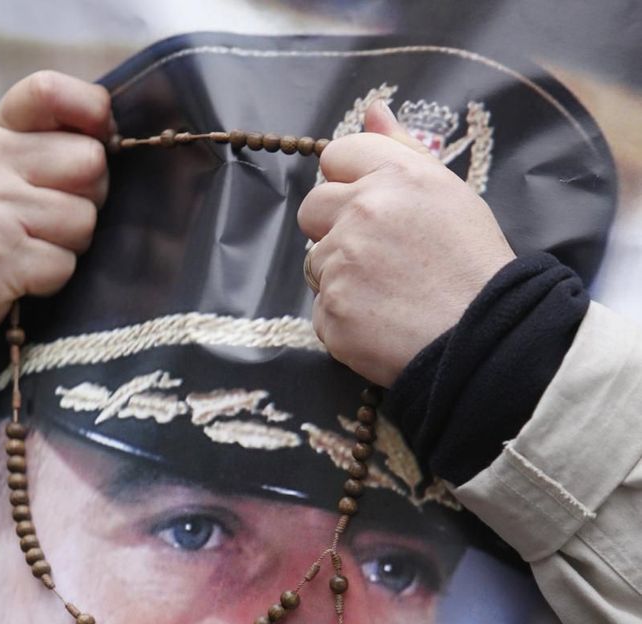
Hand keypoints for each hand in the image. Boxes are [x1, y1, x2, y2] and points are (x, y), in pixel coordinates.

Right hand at [0, 71, 112, 348]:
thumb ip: (45, 145)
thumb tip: (111, 137)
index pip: (50, 92)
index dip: (94, 113)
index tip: (103, 139)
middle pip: (90, 162)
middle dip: (89, 197)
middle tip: (53, 217)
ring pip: (84, 219)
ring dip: (70, 244)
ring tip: (31, 247)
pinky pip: (64, 265)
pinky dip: (52, 278)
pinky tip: (22, 275)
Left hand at [297, 100, 514, 385]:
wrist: (486, 340)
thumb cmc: (475, 270)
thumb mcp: (450, 196)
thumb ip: (403, 151)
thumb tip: (373, 109)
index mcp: (396, 177)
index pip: (338, 156)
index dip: (350, 183)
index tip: (371, 209)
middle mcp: (363, 212)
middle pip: (313, 208)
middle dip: (334, 230)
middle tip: (378, 258)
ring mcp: (342, 264)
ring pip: (315, 263)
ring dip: (340, 278)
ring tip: (387, 296)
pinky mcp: (332, 312)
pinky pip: (321, 312)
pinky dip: (344, 321)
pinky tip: (381, 325)